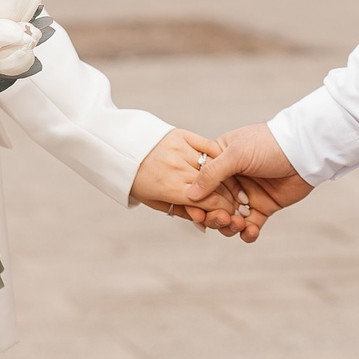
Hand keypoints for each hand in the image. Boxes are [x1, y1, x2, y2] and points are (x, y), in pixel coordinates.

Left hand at [128, 129, 249, 233]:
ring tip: (233, 186)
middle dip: (230, 197)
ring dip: (228, 178)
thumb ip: (182, 212)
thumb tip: (206, 224)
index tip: (231, 214)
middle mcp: (177, 168)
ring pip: (215, 166)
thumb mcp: (156, 202)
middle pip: (215, 185)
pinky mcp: (182, 135)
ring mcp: (180, 149)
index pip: (209, 201)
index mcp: (169, 188)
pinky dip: (218, 157)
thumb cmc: (137, 181)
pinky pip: (208, 146)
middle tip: (239, 203)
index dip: (224, 209)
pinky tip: (224, 165)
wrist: (119, 149)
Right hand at [190, 123, 313, 242]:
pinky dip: (247, 232)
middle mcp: (230, 179)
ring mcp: (246, 195)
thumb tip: (190, 194)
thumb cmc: (268, 145)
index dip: (196, 200)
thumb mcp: (236, 154)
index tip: (196, 212)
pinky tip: (250, 230)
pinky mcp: (263, 207)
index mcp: (219, 161)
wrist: (304, 152)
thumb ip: (212, 174)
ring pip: (228, 218)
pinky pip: (249, 226)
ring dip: (230, 226)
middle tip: (223, 219)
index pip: (199, 184)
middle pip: (212, 205)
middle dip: (214, 216)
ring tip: (239, 224)